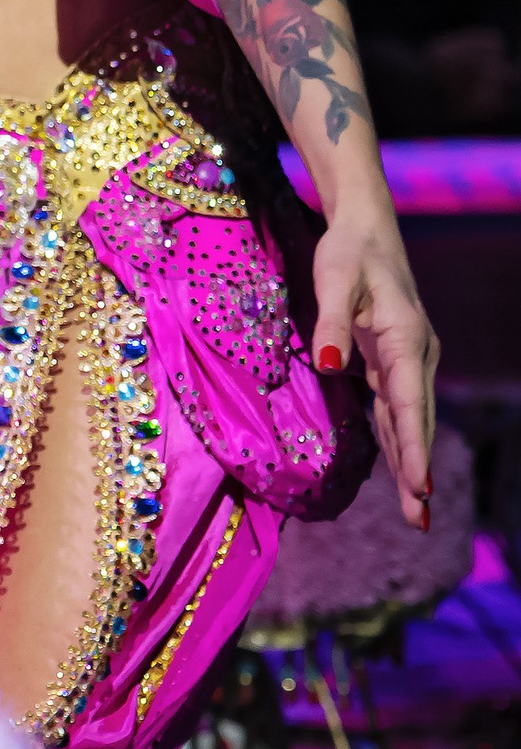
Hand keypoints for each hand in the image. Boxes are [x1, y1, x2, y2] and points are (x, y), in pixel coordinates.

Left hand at [309, 208, 438, 527]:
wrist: (366, 229)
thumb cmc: (347, 252)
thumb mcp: (333, 281)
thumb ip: (330, 327)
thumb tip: (329, 369)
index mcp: (404, 339)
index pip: (408, 403)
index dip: (414, 448)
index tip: (420, 486)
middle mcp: (415, 355)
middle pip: (416, 421)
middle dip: (417, 471)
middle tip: (421, 519)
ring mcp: (407, 359)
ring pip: (409, 419)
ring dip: (411, 462)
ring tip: (417, 509)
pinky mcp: (392, 359)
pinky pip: (397, 407)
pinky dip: (401, 439)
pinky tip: (401, 467)